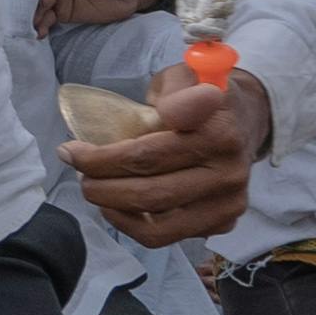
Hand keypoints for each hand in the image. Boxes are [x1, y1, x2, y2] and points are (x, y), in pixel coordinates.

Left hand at [62, 57, 264, 247]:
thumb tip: (167, 112)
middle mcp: (228, 171)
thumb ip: (173, 91)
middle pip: (149, 192)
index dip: (102, 157)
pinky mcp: (222, 222)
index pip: (148, 154)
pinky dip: (132, 225)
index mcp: (219, 132)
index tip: (72, 149)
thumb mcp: (184, 77)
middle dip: (99, 184)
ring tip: (92, 187)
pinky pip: (167, 236)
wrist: (243, 120)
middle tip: (76, 169)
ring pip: (157, 222)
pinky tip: (115, 206)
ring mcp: (229, 202)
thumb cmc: (198, 97)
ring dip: (112, 208)